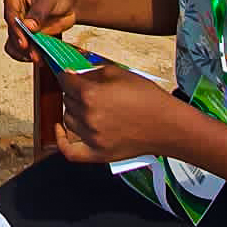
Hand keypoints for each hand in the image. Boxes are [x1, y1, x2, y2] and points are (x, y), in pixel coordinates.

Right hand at [2, 0, 77, 62]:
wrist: (70, 1)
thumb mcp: (49, 0)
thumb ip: (38, 13)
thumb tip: (28, 27)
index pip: (11, 14)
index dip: (16, 30)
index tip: (23, 42)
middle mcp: (13, 9)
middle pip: (12, 31)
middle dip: (22, 45)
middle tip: (33, 54)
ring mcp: (19, 24)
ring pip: (14, 42)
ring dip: (25, 53)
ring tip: (38, 58)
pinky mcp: (27, 35)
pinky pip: (22, 49)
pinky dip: (29, 54)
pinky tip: (39, 58)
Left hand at [55, 64, 178, 164]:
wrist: (167, 125)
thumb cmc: (147, 97)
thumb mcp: (119, 73)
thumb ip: (92, 72)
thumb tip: (75, 75)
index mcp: (91, 94)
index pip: (65, 81)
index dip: (67, 76)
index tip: (70, 75)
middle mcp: (88, 117)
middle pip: (67, 99)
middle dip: (74, 92)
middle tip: (86, 90)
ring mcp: (92, 137)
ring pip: (68, 120)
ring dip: (74, 111)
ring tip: (87, 106)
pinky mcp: (98, 154)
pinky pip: (69, 151)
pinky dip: (61, 140)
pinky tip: (59, 129)